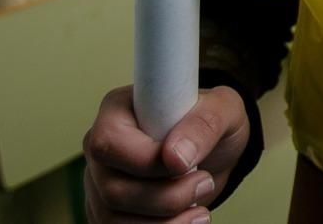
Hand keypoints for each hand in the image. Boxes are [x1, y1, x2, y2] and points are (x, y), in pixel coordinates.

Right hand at [83, 85, 248, 222]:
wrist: (214, 151)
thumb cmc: (211, 122)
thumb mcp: (223, 109)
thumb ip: (204, 123)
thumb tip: (176, 155)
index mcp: (118, 110)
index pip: (109, 141)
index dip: (147, 161)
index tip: (186, 165)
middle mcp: (101, 148)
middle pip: (112, 189)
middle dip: (166, 197)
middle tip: (204, 183)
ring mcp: (99, 182)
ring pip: (112, 218)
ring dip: (164, 223)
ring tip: (200, 212)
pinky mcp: (108, 211)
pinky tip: (187, 221)